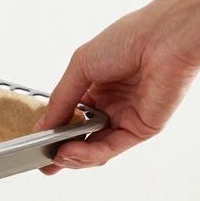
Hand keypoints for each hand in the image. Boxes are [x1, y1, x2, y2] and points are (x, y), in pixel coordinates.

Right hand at [31, 9, 199, 174]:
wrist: (163, 38)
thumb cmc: (127, 40)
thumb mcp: (80, 67)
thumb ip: (60, 100)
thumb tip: (41, 126)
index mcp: (96, 87)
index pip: (70, 117)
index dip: (54, 131)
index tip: (35, 144)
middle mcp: (111, 104)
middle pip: (82, 137)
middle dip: (61, 152)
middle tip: (43, 162)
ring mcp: (126, 118)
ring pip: (96, 148)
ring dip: (75, 156)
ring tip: (56, 157)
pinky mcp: (142, 129)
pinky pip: (112, 147)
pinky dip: (91, 154)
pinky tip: (71, 152)